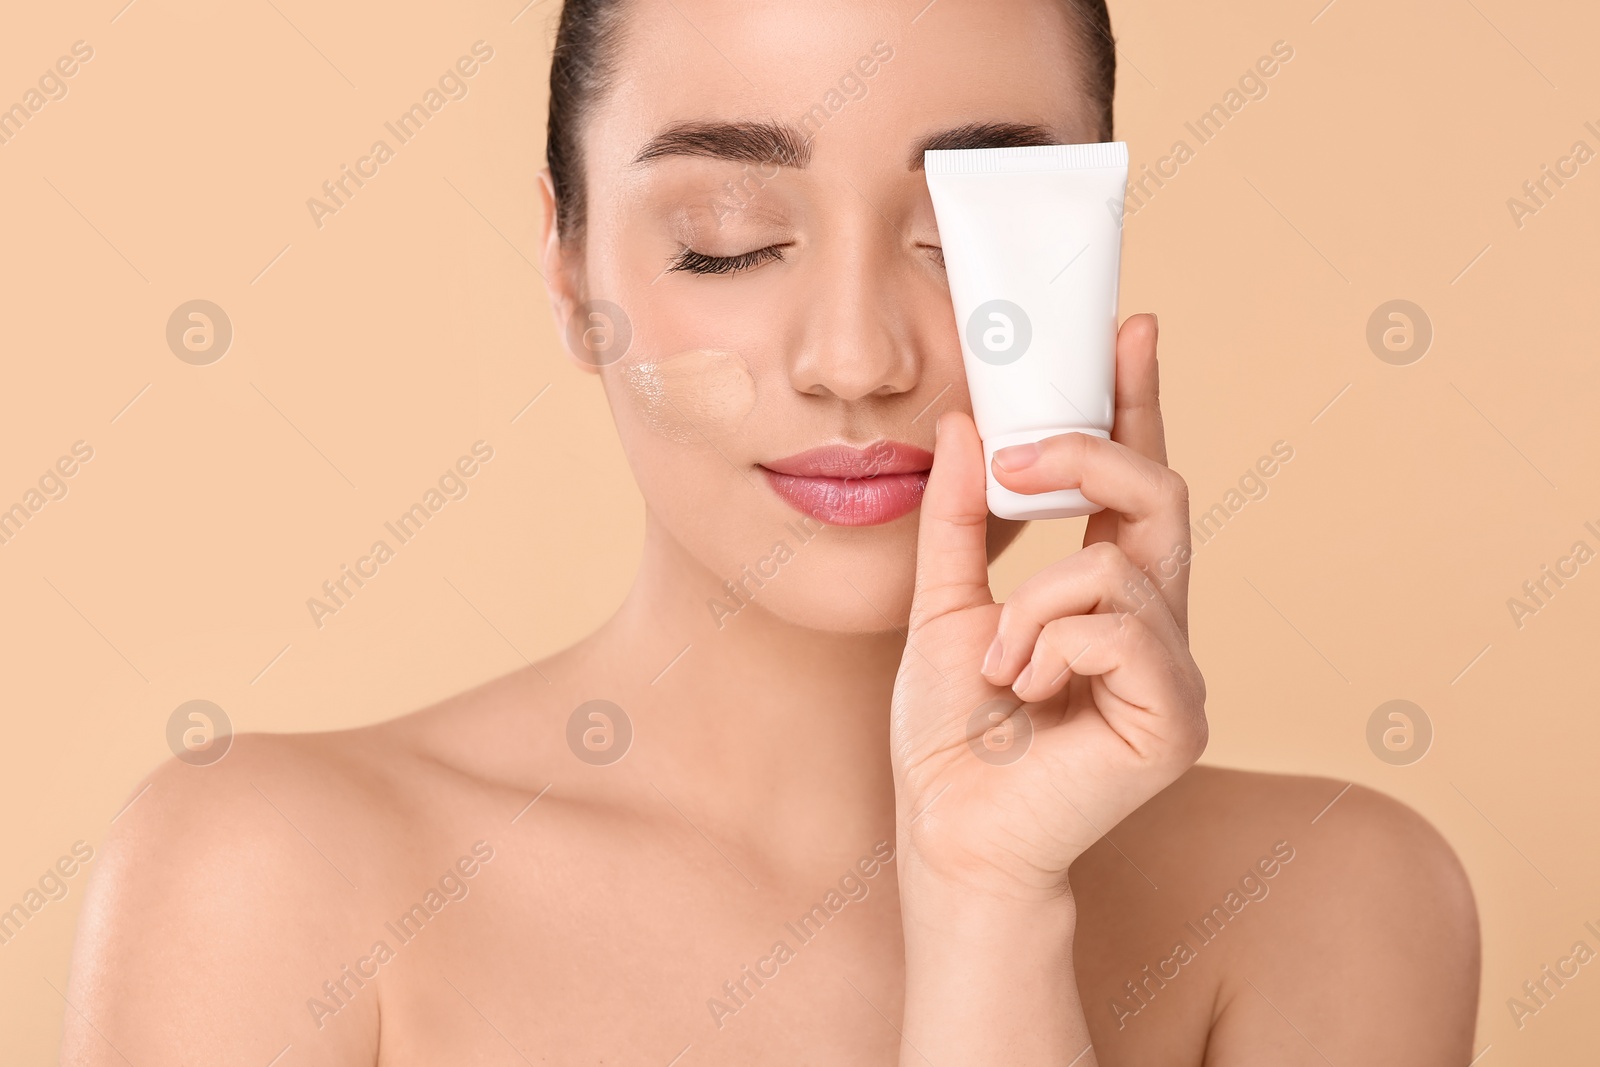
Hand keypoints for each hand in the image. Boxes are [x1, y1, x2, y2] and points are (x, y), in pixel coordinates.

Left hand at [890, 313, 1206, 902]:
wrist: (948, 831)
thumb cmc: (951, 733)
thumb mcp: (942, 601)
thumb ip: (959, 519)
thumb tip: (966, 426)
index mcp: (1108, 597)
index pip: (1134, 484)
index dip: (1137, 405)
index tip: (1130, 330)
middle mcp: (1156, 627)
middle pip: (1162, 496)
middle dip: (1089, 455)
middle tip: (1018, 455)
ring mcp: (1175, 673)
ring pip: (1120, 566)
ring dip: (1034, 604)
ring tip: (998, 664)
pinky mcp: (1177, 717)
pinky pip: (1118, 627)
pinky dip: (1051, 646)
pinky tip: (1026, 694)